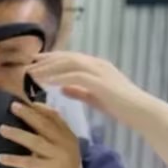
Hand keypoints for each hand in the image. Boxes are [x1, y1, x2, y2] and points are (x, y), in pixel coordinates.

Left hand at [0, 102, 86, 167]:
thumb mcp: (60, 153)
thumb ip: (50, 139)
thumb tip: (32, 125)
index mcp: (69, 137)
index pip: (55, 117)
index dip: (40, 107)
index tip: (24, 99)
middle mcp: (65, 144)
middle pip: (45, 125)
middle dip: (28, 114)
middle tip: (12, 105)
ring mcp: (59, 157)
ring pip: (36, 141)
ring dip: (17, 134)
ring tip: (1, 129)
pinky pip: (29, 162)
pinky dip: (14, 159)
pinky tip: (1, 157)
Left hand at [29, 52, 147, 123]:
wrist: (139, 110)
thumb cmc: (119, 105)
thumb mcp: (94, 96)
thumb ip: (78, 91)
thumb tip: (62, 88)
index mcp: (97, 66)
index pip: (70, 58)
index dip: (52, 58)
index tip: (35, 61)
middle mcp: (97, 65)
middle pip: (67, 57)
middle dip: (47, 60)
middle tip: (28, 63)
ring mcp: (99, 71)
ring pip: (69, 64)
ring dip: (49, 67)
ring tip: (31, 73)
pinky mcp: (100, 82)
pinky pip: (74, 76)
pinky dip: (58, 77)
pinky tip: (45, 82)